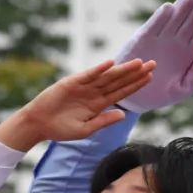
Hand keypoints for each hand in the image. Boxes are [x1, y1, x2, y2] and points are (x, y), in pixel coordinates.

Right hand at [0, 59, 154, 150]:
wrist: (39, 124)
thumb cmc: (61, 130)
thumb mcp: (86, 129)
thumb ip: (104, 121)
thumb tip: (123, 114)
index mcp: (98, 105)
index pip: (121, 93)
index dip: (136, 85)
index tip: (150, 77)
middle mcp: (94, 93)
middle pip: (119, 81)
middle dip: (135, 73)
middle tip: (153, 64)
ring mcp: (84, 87)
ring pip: (107, 76)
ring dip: (123, 69)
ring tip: (139, 63)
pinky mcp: (71, 82)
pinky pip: (88, 75)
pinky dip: (99, 69)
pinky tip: (111, 64)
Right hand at [115, 0, 192, 112]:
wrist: (136, 99)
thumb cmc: (160, 94)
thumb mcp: (182, 87)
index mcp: (186, 52)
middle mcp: (173, 42)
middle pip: (188, 21)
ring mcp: (159, 39)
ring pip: (173, 19)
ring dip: (181, 7)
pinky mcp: (143, 40)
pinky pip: (153, 27)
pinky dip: (160, 18)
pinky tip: (168, 9)